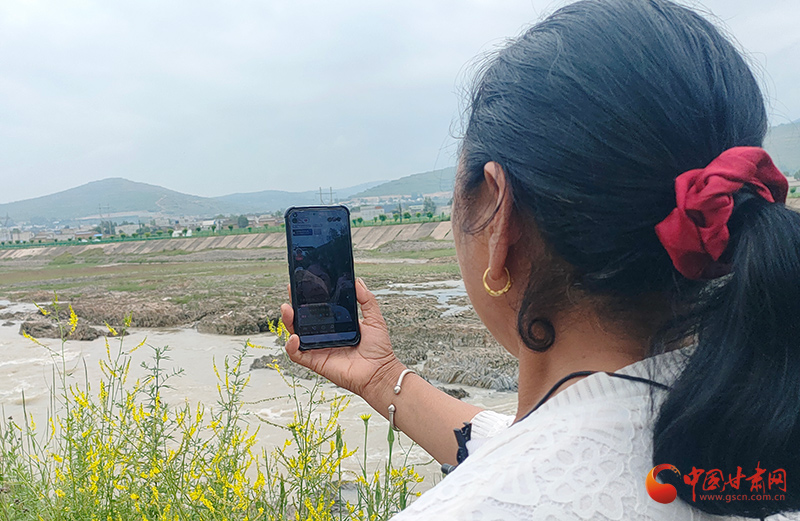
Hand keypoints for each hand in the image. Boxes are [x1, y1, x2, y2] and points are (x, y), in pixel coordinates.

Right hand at [280, 278, 403, 399]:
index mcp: (335, 325)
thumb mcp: (374, 319)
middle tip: (291, 291)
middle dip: (293, 305)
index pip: (317, 309)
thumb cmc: (378, 350)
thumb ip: (367, 300)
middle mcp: (324, 335)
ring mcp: (318, 348)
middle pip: (302, 319)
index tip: (303, 283)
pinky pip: (297, 354)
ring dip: (288, 321)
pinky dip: (291, 346)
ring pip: (295, 333)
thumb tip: (358, 282)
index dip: (308, 297)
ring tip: (287, 309)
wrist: (380, 372)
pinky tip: (295, 337)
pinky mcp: (315, 362)